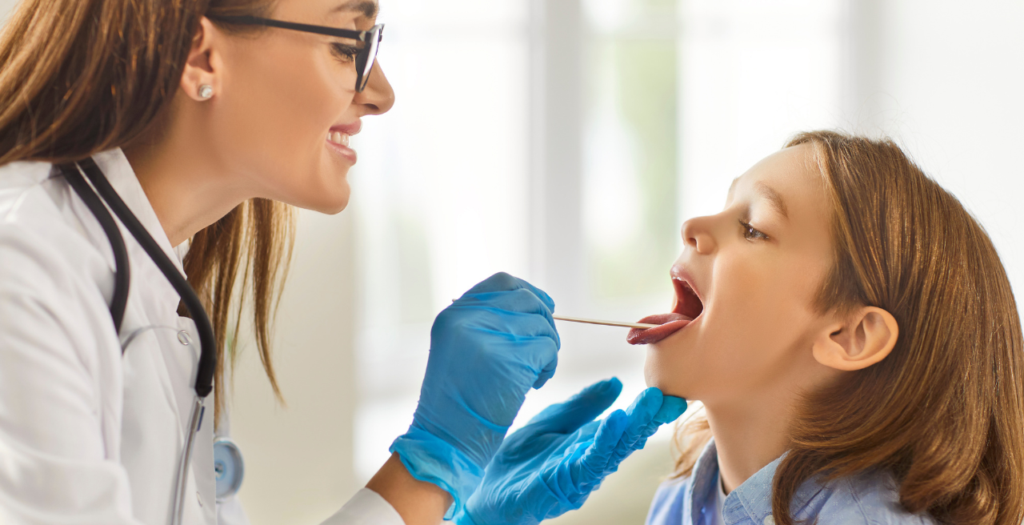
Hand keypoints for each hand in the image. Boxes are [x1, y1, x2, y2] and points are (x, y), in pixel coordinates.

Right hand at [389, 272, 560, 515]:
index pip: (502, 282)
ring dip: (547, 350)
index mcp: (453, 315)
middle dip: (544, 323)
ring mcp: (488, 337)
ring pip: (542, 325)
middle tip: (540, 353)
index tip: (543, 309)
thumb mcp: (458, 349)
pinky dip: (549, 366)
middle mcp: (468, 319)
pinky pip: (548, 348)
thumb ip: (485, 323)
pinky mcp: (510, 360)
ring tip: (533, 375)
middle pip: (527, 300)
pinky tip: (535, 384)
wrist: (445, 441)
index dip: (528, 292)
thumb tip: (531, 304)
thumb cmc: (455, 403)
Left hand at [454, 379, 686, 524]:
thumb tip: (615, 383)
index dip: (644, 410)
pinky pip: (590, 462)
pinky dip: (604, 441)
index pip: (623, 424)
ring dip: (633, 427)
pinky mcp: (565, 484)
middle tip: (668, 397)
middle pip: (625, 438)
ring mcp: (580, 474)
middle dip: (647, 418)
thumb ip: (583, 404)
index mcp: (589, 442)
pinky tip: (614, 421)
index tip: (666, 392)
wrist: (487, 487)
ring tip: (648, 404)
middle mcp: (590, 459)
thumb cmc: (519, 459)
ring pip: (614, 450)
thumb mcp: (552, 421)